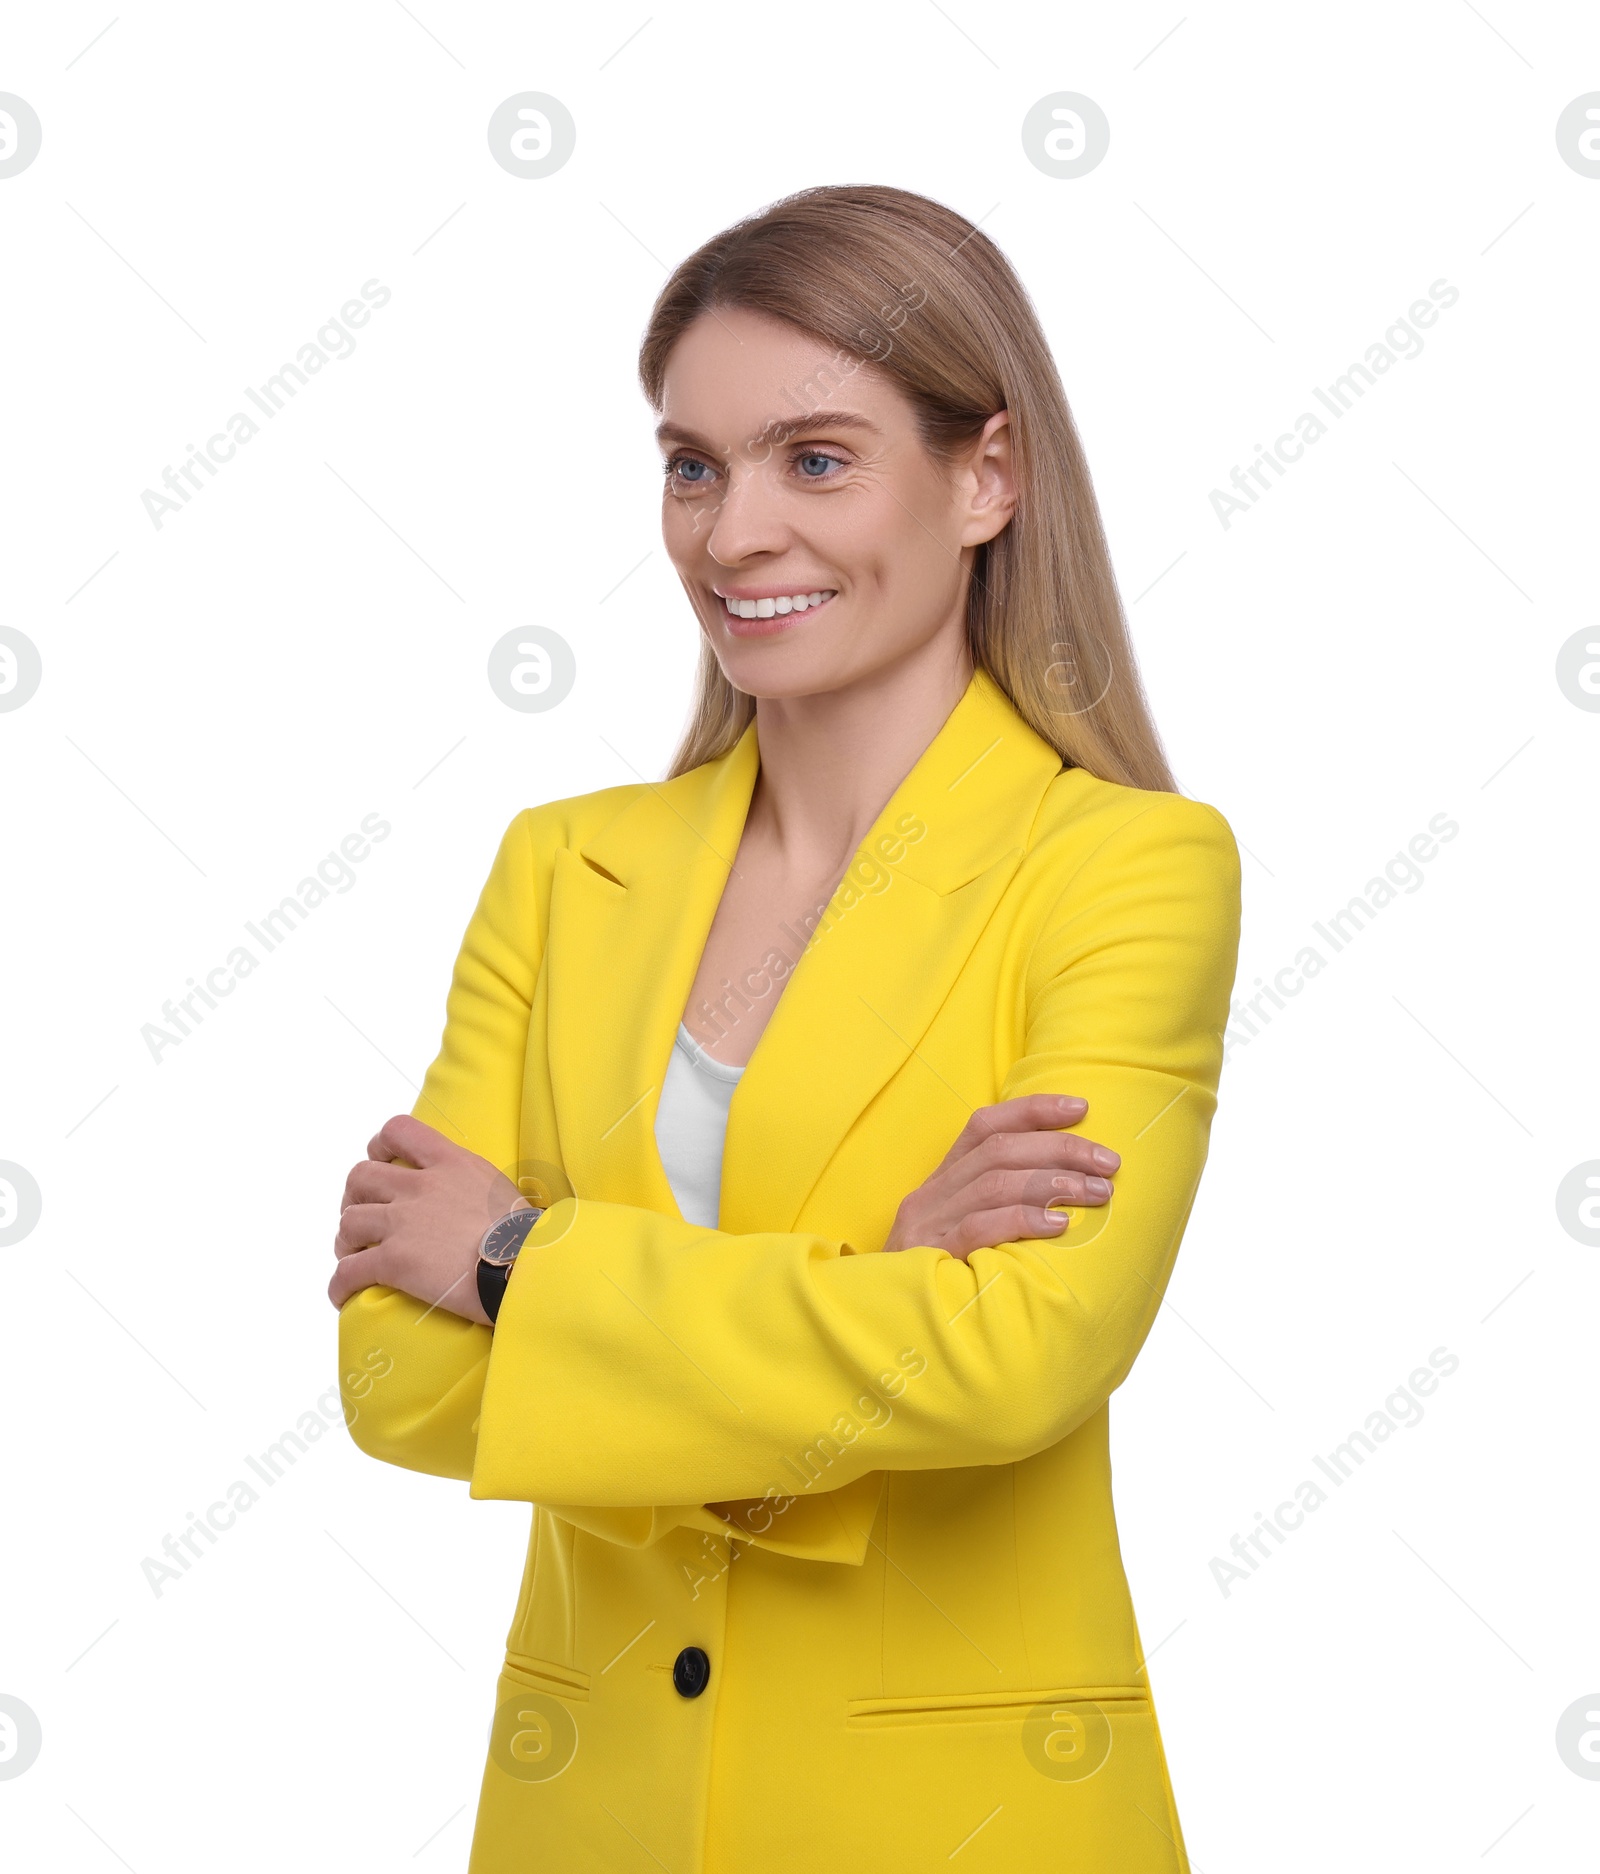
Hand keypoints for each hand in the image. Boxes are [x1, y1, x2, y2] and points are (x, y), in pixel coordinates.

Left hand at [326, 1114, 527, 1323]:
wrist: (525, 1266)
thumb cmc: (525, 1234)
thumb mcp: (498, 1188)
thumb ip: (469, 1184)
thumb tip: (466, 1200)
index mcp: (449, 1162)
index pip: (398, 1130)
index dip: (380, 1146)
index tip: (382, 1162)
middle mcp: (420, 1186)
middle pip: (360, 1176)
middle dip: (355, 1197)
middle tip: (366, 1219)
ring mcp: (403, 1223)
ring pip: (348, 1222)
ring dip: (346, 1241)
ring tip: (355, 1256)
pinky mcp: (394, 1261)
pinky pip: (348, 1271)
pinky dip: (339, 1284)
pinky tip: (344, 1295)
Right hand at [882, 1094, 1118, 1261]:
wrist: (885, 1328)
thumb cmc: (939, 1278)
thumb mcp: (961, 1231)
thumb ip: (1000, 1205)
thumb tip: (1069, 1184)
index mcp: (941, 1179)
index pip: (984, 1125)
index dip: (1033, 1110)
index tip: (1081, 1107)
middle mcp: (932, 1194)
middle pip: (999, 1149)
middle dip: (1061, 1148)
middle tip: (1108, 1163)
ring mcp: (929, 1224)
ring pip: (994, 1182)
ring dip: (1053, 1182)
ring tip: (1096, 1193)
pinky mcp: (930, 1257)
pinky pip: (979, 1227)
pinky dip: (1023, 1219)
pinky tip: (1059, 1226)